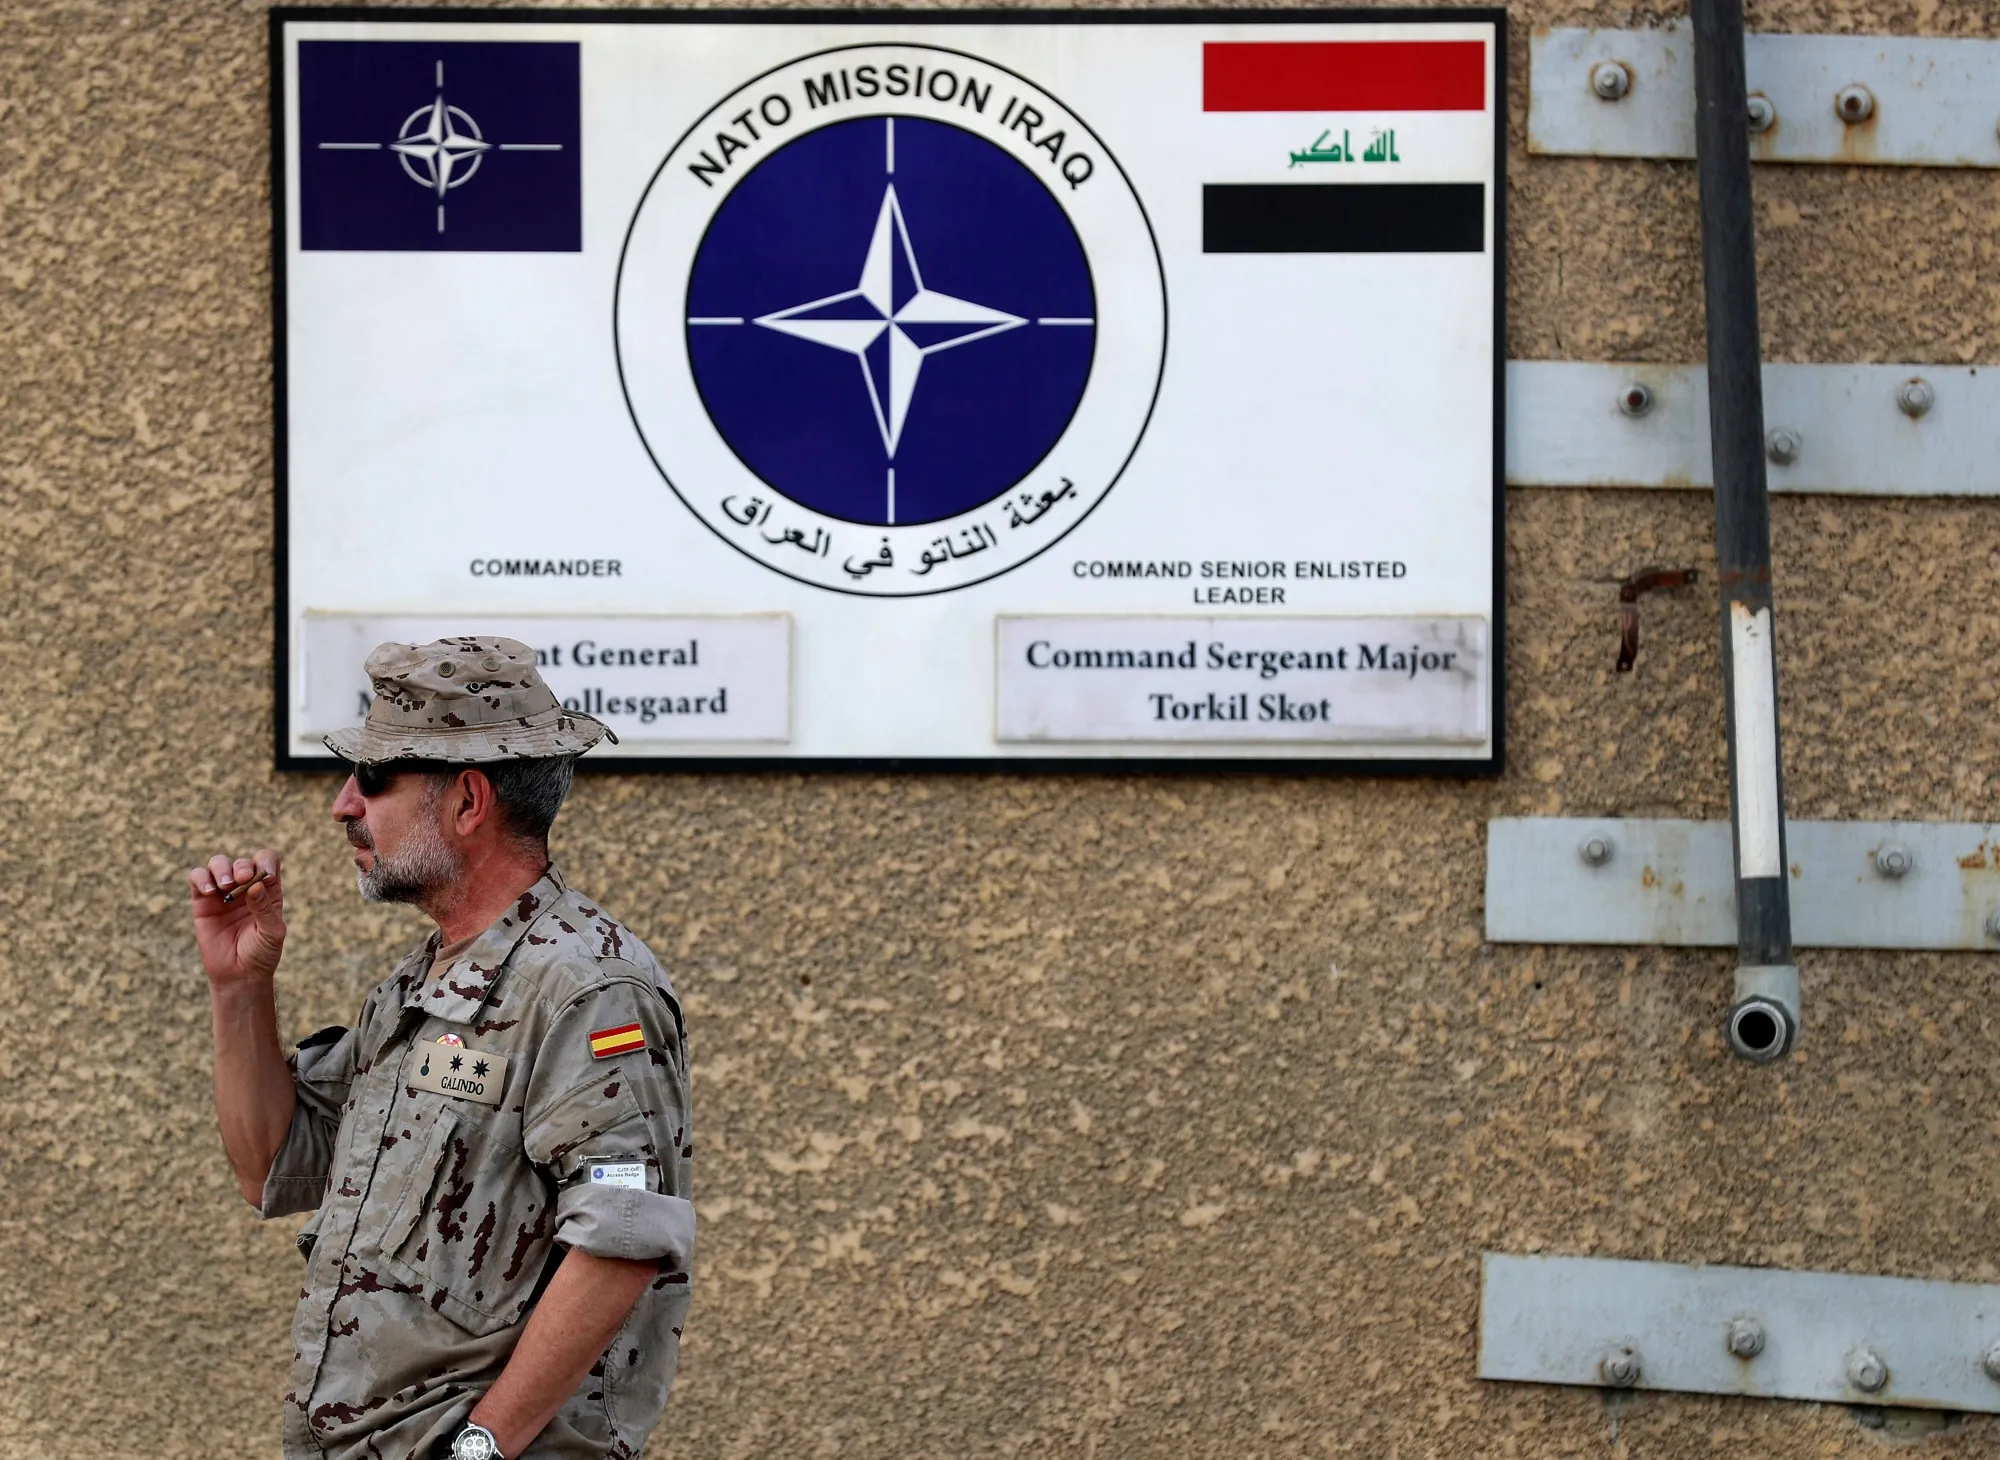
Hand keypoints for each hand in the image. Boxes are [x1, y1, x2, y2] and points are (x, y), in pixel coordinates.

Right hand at [188, 850, 286, 983]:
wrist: (239, 975)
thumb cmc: (262, 953)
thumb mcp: (272, 932)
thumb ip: (265, 909)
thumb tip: (255, 885)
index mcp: (268, 890)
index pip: (267, 861)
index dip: (266, 862)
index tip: (266, 877)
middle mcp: (245, 887)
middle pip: (242, 862)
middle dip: (243, 867)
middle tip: (242, 880)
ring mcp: (223, 893)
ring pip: (219, 864)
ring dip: (222, 868)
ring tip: (225, 886)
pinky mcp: (203, 902)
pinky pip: (197, 878)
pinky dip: (201, 878)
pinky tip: (209, 891)